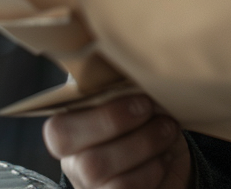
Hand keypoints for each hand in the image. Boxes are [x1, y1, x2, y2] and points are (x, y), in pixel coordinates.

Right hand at [42, 94, 191, 188]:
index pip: (58, 128)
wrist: (172, 159)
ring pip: (98, 170)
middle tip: (152, 109)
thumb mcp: (137, 96)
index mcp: (75, 129)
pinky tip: (163, 158)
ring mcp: (91, 185)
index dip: (99, 115)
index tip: (141, 98)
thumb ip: (124, 83)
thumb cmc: (149, 119)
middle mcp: (75, 161)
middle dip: (119, 123)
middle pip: (78, 149)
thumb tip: (134, 55)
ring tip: (167, 130)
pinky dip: (152, 171)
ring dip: (144, 145)